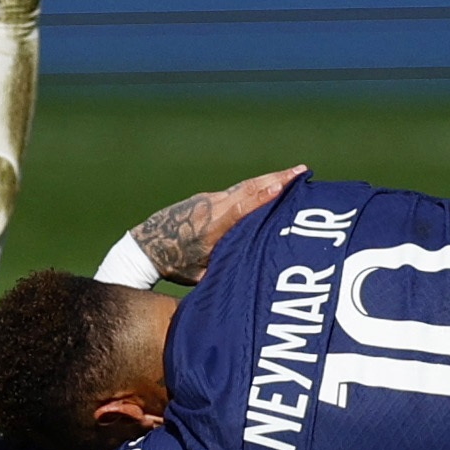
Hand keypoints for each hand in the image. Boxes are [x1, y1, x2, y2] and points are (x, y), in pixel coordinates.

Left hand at [130, 166, 306, 284]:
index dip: (260, 198)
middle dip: (276, 179)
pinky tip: (273, 182)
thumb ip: (225, 270)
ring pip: (245, 186)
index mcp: (211, 228)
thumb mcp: (201, 275)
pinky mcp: (210, 198)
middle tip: (302, 170)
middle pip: (247, 189)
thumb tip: (253, 279)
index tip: (280, 186)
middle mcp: (211, 208)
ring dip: (271, 178)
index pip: (239, 209)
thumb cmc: (175, 265)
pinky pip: (239, 189)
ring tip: (296, 172)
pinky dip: (259, 185)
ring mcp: (210, 200)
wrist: (147, 246)